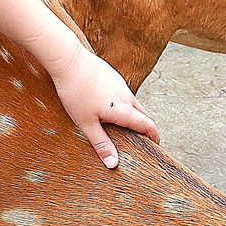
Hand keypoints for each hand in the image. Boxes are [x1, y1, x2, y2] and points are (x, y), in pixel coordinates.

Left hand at [46, 45, 159, 167]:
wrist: (69, 61)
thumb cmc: (76, 92)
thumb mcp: (86, 123)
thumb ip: (100, 143)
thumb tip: (113, 163)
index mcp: (124, 110)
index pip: (147, 125)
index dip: (153, 136)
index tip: (156, 144)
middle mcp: (126, 96)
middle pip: (143, 114)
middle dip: (145, 127)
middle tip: (142, 138)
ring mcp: (120, 84)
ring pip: (133, 102)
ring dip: (134, 114)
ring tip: (125, 124)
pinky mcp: (112, 76)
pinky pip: (123, 93)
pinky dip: (123, 103)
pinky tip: (109, 105)